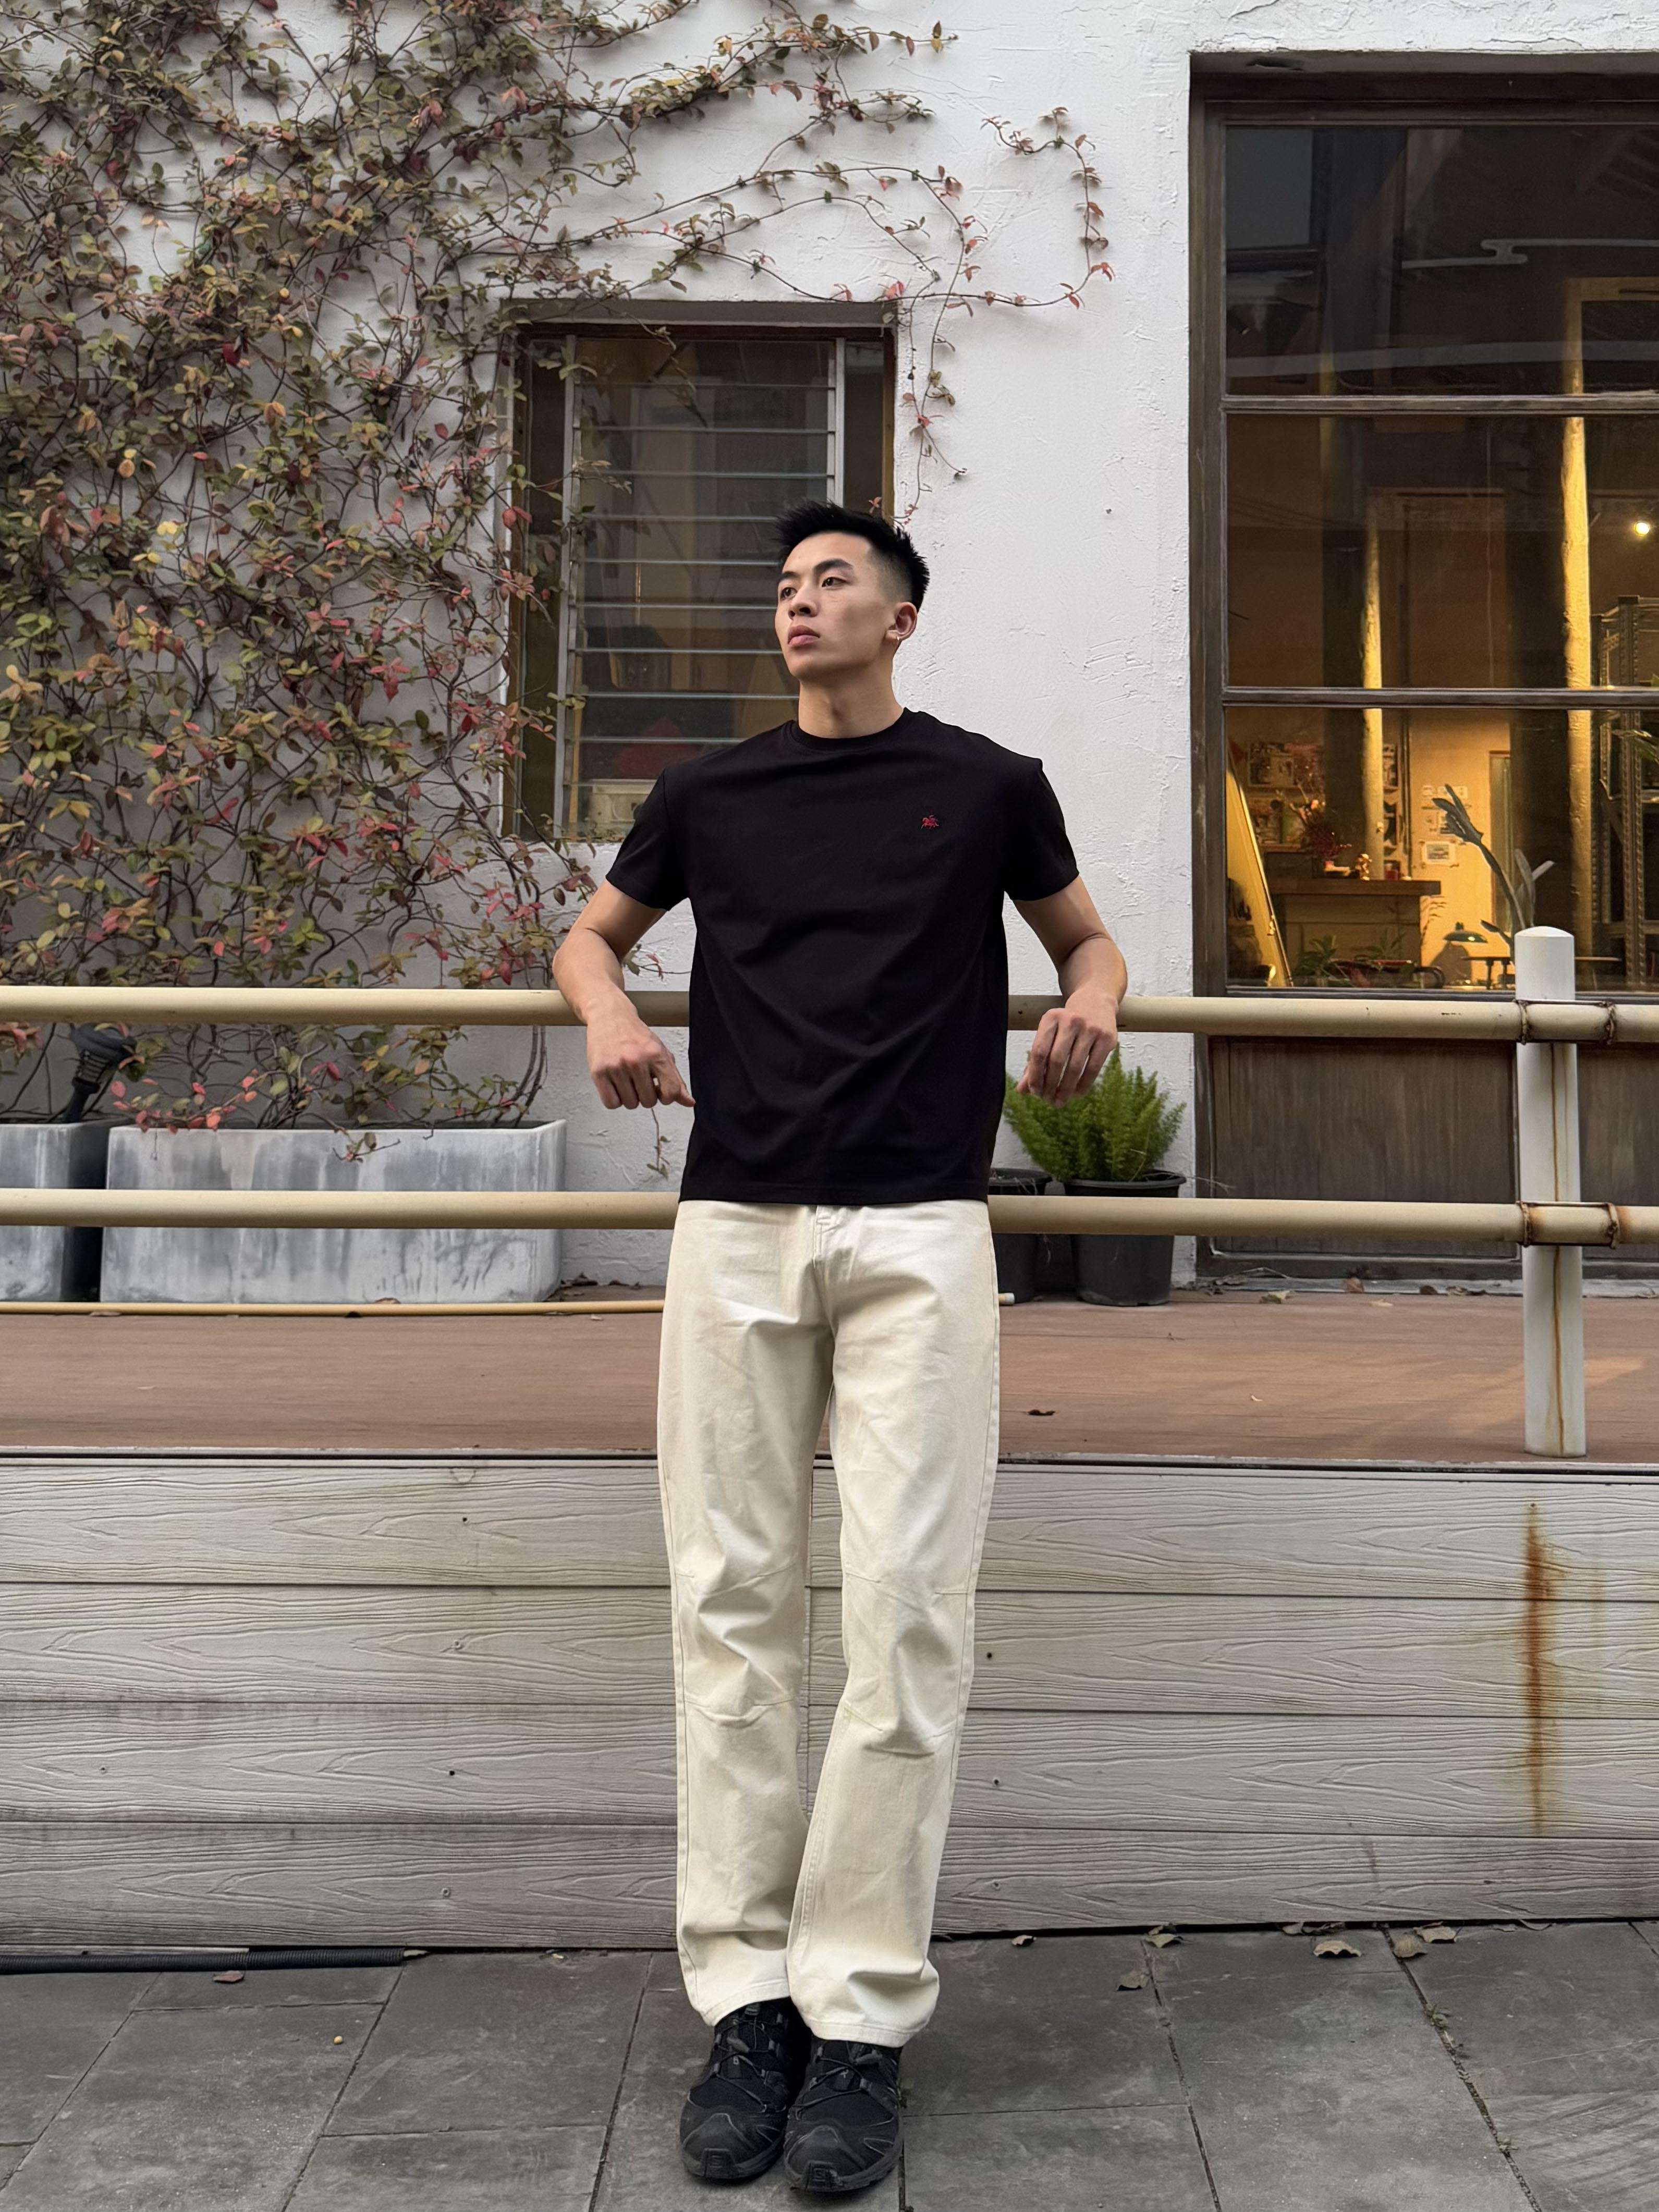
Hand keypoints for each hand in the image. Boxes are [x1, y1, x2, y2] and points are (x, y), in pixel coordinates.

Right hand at [585, 1005, 694, 1110]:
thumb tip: (688, 1101)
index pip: (671, 1092)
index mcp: (656, 1055)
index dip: (667, 1097)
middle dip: (645, 1095)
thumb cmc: (635, 1035)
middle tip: (639, 1079)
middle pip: (649, 1102)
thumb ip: (675, 1079)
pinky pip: (611, 1103)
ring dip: (629, 1096)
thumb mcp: (661, 1053)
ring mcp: (617, 1067)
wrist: (609, 1017)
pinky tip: (616, 1085)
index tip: (660, 1090)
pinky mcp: (599, 1072)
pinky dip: (614, 1099)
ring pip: (630, 1104)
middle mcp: (636, 1060)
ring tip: (626, 1079)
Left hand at [1017, 988, 1118, 1103]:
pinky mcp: (1107, 1038)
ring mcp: (1090, 1029)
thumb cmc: (1067, 1025)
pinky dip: (1083, 1084)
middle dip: (1050, 1085)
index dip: (1035, 1075)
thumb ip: (1034, 1062)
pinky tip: (1076, 1094)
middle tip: (1048, 1100)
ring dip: (1066, 1088)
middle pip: (1056, 1060)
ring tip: (1060, 1100)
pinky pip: (1093, 1068)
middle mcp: (1070, 1021)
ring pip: (1075, 1066)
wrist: (1096, 1003)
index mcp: (1051, 1018)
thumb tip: (1022, 1090)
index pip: (1039, 1052)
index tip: (1034, 1092)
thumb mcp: (1049, 1035)